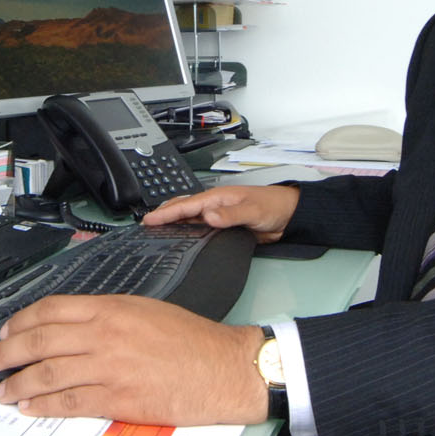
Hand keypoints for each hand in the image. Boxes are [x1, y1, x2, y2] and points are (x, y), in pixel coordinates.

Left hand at [0, 294, 268, 424]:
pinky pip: (69, 402)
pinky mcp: (117, 399)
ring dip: (17, 384)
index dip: (20, 322)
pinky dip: (43, 405)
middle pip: (39, 341)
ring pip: (47, 373)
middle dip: (5, 353)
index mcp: (111, 308)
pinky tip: (29, 407)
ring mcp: (108, 368)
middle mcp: (104, 335)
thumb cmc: (192, 341)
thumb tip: (73, 328)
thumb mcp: (146, 310)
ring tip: (2, 390)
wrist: (223, 369)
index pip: (50, 310)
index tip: (6, 332)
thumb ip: (107, 316)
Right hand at [140, 184, 298, 243]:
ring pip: (189, 219)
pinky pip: (200, 228)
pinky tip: (181, 237)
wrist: (289, 215)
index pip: (186, 206)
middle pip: (183, 209)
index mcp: (218, 197)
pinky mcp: (224, 227)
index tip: (149, 220)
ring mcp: (218, 216)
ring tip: (156, 230)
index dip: (166, 213)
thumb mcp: (252, 210)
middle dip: (164, 215)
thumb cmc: (273, 206)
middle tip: (145, 224)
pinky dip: (187, 231)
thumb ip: (231, 215)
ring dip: (173, 223)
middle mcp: (215, 205)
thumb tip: (209, 216)